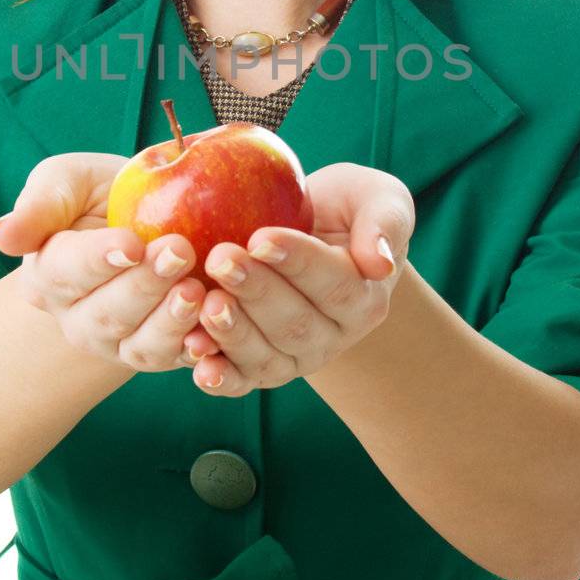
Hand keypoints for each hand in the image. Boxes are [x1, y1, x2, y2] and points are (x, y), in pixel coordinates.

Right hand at [0, 153, 206, 371]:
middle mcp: (78, 318)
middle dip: (145, 285)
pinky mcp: (161, 353)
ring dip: (170, 321)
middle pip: (107, 313)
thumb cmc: (104, 196)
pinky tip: (215, 331)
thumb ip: (39, 204)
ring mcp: (119, 343)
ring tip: (197, 291)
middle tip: (180, 250)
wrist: (151, 219)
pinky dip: (198, 350)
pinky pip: (177, 361)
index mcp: (47, 275)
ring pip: (140, 345)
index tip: (132, 243)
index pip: (67, 271)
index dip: (99, 259)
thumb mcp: (68, 181)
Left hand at [180, 162, 415, 395]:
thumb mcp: (377, 199)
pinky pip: (240, 380)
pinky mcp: (260, 368)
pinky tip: (194, 355)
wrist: (313, 235)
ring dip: (233, 333)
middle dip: (256, 292)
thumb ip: (385, 223)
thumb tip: (379, 262)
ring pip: (266, 357)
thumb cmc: (344, 210)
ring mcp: (295, 358)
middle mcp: (332, 336)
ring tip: (205, 302)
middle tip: (220, 258)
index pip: (334, 285)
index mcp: (364, 297)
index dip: (298, 263)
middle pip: (296, 324)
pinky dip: (218, 375)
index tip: (261, 236)